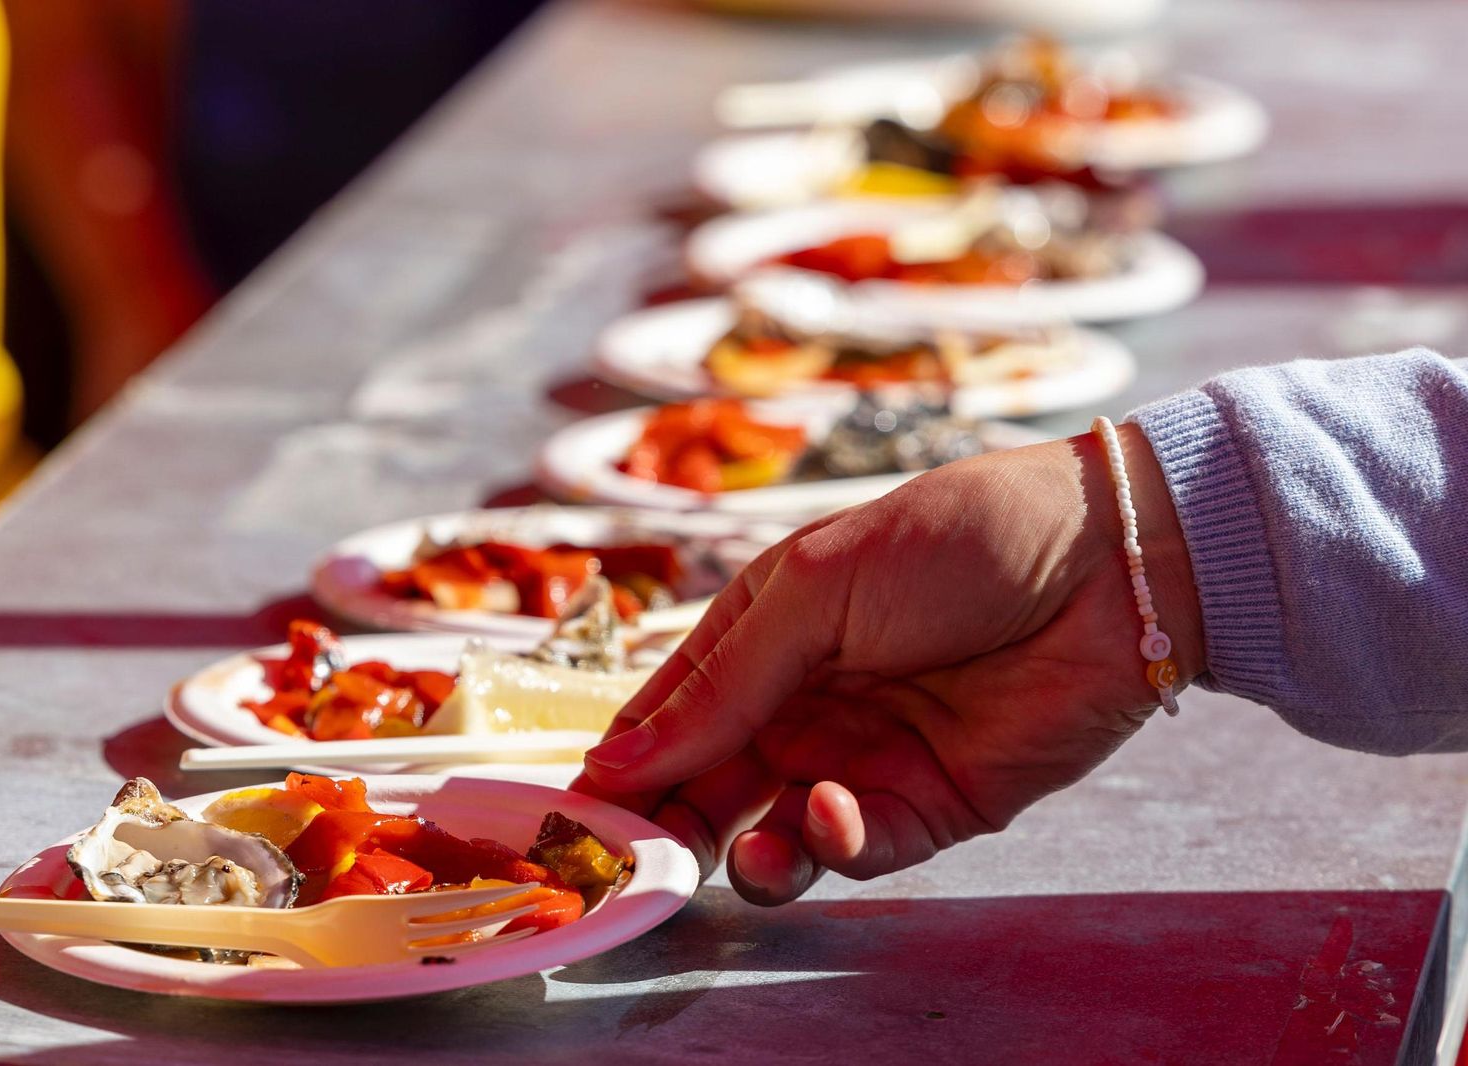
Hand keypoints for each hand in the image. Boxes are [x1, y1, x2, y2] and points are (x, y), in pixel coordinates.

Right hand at [573, 424, 1202, 904]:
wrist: (1109, 565)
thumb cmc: (956, 541)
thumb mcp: (815, 590)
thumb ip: (721, 685)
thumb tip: (618, 758)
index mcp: (762, 635)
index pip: (668, 714)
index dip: (623, 764)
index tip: (576, 814)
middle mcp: (802, 703)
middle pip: (708, 786)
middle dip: (672, 826)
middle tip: (641, 859)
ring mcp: (862, 757)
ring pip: (771, 833)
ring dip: (742, 853)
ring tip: (736, 854)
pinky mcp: (928, 805)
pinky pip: (853, 847)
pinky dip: (830, 843)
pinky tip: (831, 811)